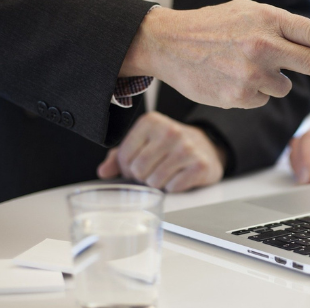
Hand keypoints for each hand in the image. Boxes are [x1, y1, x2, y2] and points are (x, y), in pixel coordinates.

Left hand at [97, 112, 225, 191]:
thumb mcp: (143, 143)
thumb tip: (103, 172)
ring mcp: (187, 148)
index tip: (137, 164)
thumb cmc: (168, 146)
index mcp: (151, 122)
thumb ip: (119, 156)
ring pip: (154, 181)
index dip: (127, 167)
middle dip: (142, 177)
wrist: (206, 147)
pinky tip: (179, 176)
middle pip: (138, 170)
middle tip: (152, 171)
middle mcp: (170, 131)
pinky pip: (173, 187)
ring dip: (157, 183)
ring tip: (166, 173)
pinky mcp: (200, 165)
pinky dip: (173, 187)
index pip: (124, 156)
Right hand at [119, 0, 309, 108]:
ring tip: (242, 64)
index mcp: (268, 18)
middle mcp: (263, 45)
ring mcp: (251, 73)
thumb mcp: (249, 12)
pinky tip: (231, 77)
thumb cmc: (213, 26)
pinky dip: (253, 91)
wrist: (168, 43)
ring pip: (285, 86)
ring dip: (274, 80)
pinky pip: (263, 98)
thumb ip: (283, 28)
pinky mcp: (240, 96)